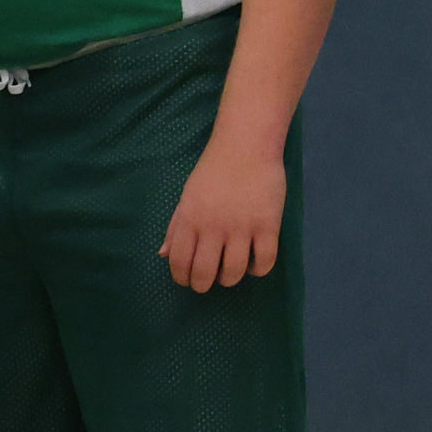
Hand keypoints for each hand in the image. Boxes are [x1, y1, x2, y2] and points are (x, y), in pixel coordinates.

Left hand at [161, 140, 286, 291]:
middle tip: (207, 282)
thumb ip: (175, 227)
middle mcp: (213, 227)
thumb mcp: (187, 196)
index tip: (187, 280)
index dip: (181, 277)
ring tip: (229, 272)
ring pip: (234, 273)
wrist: (246, 146)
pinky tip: (252, 264)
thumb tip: (163, 255)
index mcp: (189, 219)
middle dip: (203, 285)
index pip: (179, 261)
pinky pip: (264, 262)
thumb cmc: (214, 170)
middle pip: (205, 274)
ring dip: (229, 279)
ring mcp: (242, 227)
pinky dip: (257, 270)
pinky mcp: (268, 226)